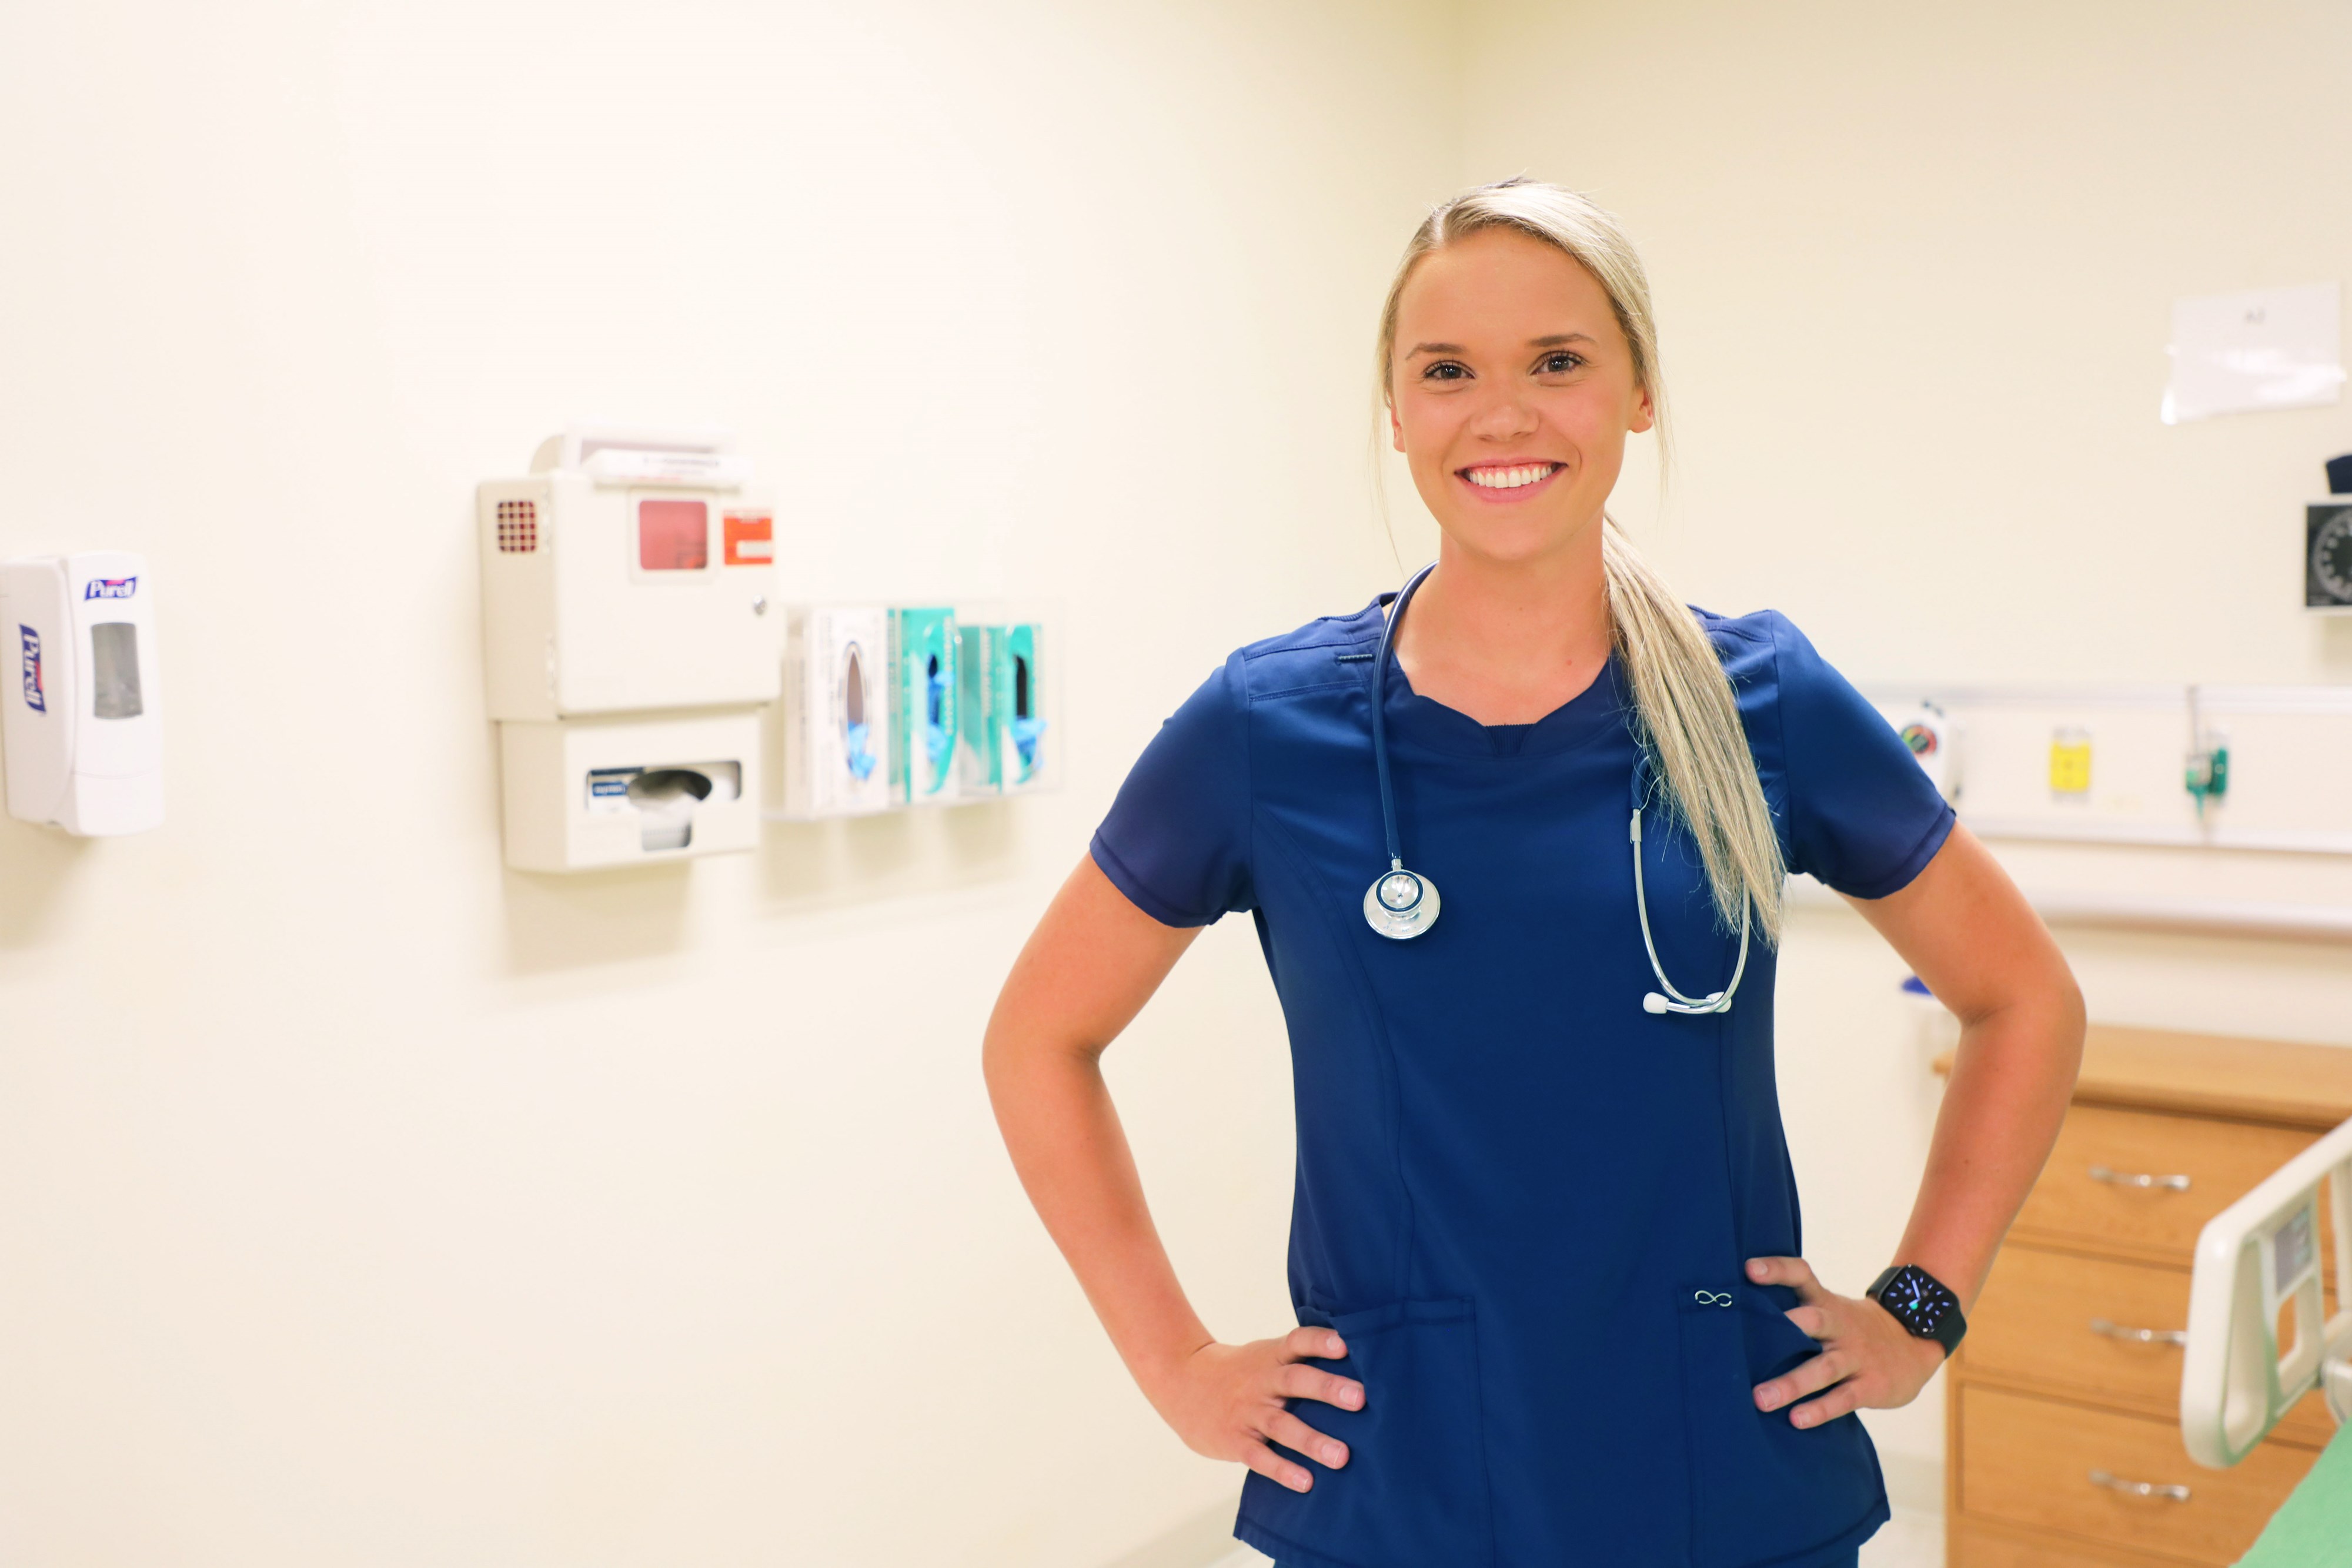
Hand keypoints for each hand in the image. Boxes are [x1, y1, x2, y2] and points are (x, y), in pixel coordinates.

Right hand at [1141, 1327, 1364, 1492]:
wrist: (1180, 1381)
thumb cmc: (1239, 1372)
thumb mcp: (1264, 1356)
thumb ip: (1299, 1361)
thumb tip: (1356, 1367)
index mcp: (1271, 1356)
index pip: (1298, 1341)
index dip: (1320, 1342)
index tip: (1345, 1344)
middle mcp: (1262, 1381)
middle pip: (1295, 1380)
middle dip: (1327, 1389)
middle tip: (1359, 1398)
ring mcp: (1247, 1411)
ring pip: (1282, 1424)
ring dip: (1312, 1440)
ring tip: (1341, 1456)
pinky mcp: (1234, 1440)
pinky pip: (1259, 1456)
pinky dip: (1282, 1469)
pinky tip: (1305, 1482)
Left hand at [1744, 1256, 1947, 1428]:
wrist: (1916, 1345)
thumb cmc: (1854, 1331)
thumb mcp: (1833, 1312)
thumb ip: (1798, 1314)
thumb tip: (1741, 1324)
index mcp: (1827, 1304)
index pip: (1803, 1276)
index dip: (1778, 1270)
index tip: (1750, 1269)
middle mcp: (1840, 1326)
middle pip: (1813, 1320)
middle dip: (1782, 1329)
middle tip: (1744, 1346)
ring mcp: (1856, 1356)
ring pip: (1823, 1367)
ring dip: (1792, 1383)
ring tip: (1762, 1399)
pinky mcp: (1871, 1385)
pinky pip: (1844, 1398)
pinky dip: (1820, 1409)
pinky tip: (1798, 1419)